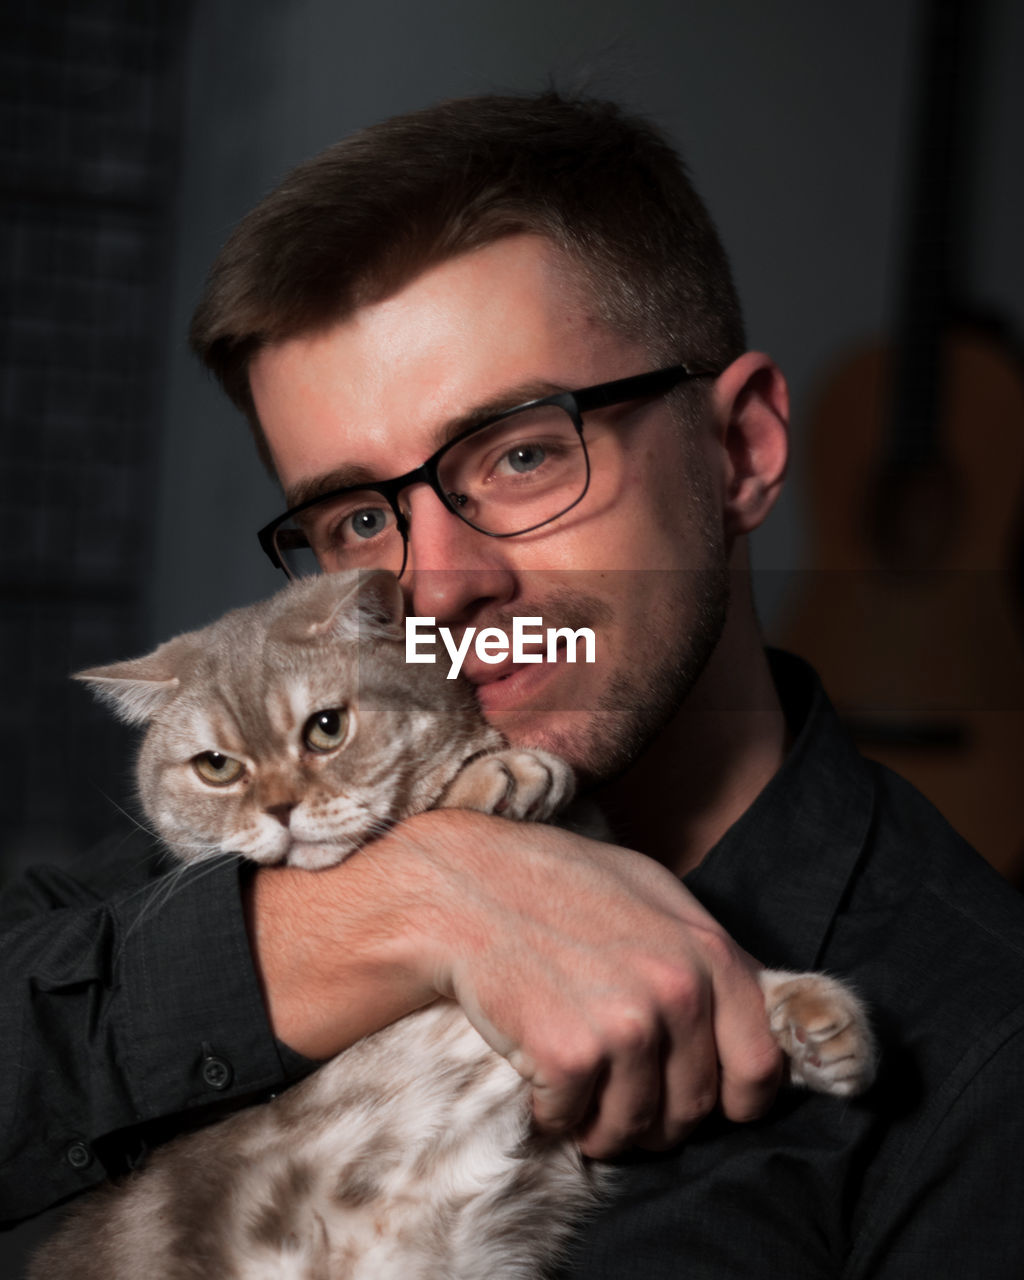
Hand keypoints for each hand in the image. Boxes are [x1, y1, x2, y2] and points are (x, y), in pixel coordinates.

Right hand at [395, 809, 782, 1157]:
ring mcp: (627, 1027)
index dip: (738, 1100)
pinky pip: (574, 1123)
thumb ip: (705, 950)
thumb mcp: (652, 892)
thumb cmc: (556, 883)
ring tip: (578, 1087)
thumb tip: (751, 1003)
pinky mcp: (571, 1056)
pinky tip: (538, 1072)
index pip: (761, 1066)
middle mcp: (679, 992)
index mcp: (709, 953)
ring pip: (636, 1128)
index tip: (710, 1105)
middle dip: (657, 1115)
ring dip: (604, 1125)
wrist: (465, 887)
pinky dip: (553, 1113)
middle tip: (618, 1090)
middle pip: (694, 1108)